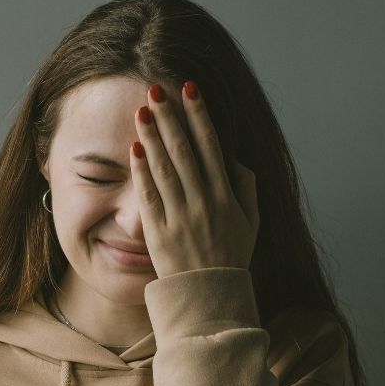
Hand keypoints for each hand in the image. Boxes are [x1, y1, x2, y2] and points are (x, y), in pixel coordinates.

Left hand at [129, 81, 258, 278]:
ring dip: (152, 136)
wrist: (209, 296)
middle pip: (184, 150)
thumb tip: (235, 159)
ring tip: (142, 110)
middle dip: (170, 117)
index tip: (190, 89)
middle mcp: (203, 202)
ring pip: (164, 168)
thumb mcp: (250, 223)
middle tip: (157, 89)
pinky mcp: (159, 232)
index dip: (199, 115)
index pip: (211, 146)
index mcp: (225, 196)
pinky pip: (149, 196)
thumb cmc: (230, 257)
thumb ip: (246, 189)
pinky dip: (141, 170)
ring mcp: (180, 217)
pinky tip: (135, 147)